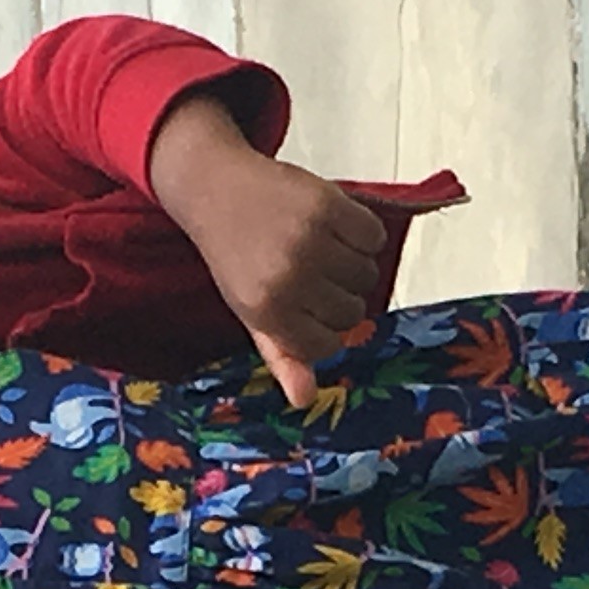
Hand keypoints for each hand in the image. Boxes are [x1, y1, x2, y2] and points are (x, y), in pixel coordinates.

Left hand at [148, 92, 386, 408]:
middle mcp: (288, 277)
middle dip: (341, 296)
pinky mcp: (328, 205)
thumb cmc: (234, 254)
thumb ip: (281, 355)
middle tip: (315, 273)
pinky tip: (336, 228)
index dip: (325, 328)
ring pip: (367, 274)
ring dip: (354, 265)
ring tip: (324, 249)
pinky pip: (373, 237)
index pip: (328, 344)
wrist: (215, 189)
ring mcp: (310, 240)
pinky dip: (363, 234)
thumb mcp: (250, 311)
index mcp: (267, 310)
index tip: (311, 309)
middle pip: (352, 311)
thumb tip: (304, 399)